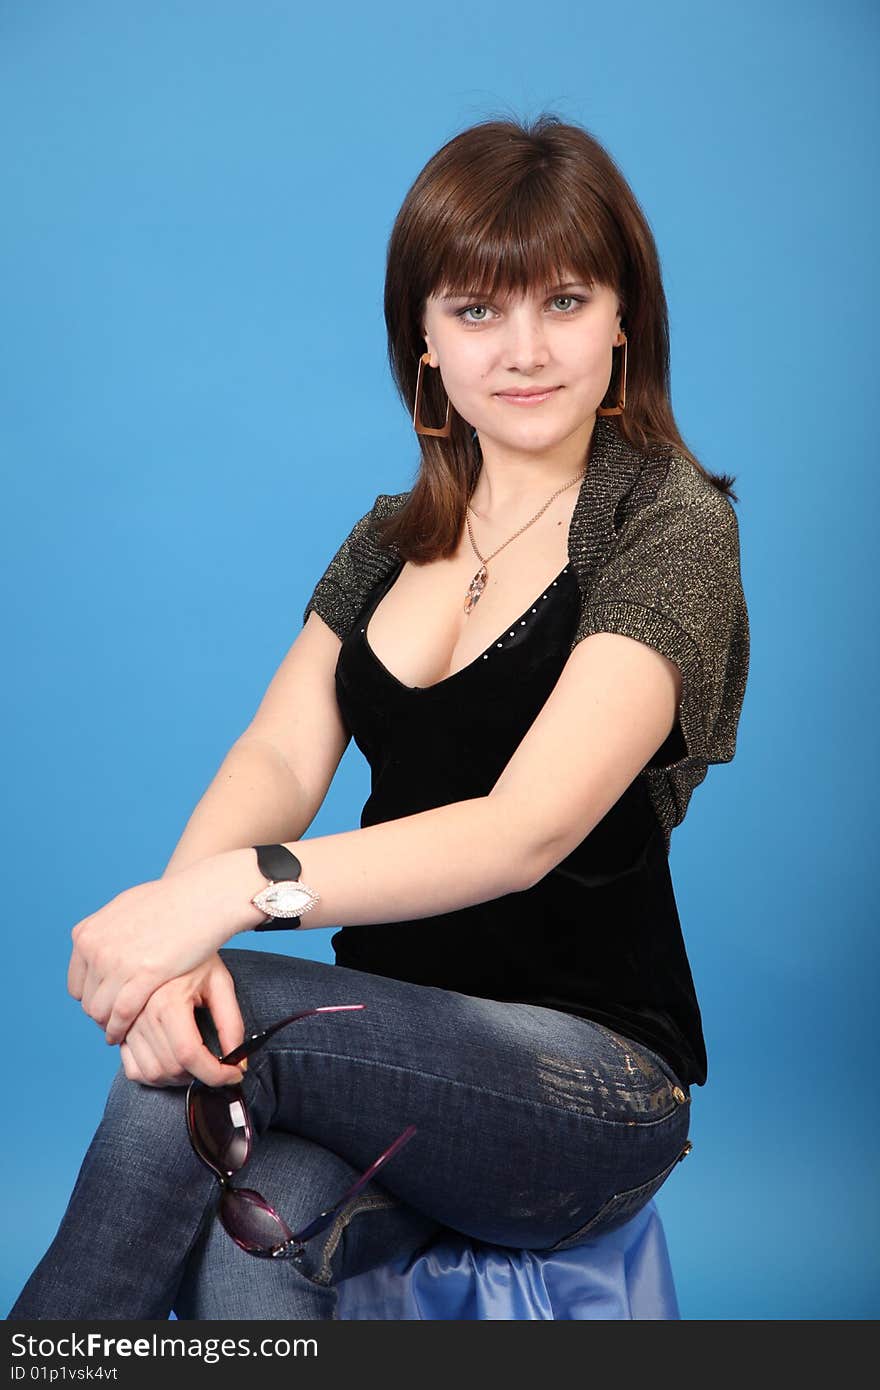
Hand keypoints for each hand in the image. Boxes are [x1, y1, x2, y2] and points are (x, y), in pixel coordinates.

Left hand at [68, 851, 256, 1044]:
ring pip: (99, 1011)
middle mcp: (95, 947)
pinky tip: (125, 1034)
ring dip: (109, 1025)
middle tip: (118, 1022)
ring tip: (122, 1031)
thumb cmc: (171, 901)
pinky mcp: (143, 975)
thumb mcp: (123, 908)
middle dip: (102, 1013)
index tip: (109, 1005)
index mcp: (87, 933)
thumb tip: (99, 945)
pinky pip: (121, 1014)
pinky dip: (119, 1029)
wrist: (201, 897)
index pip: (76, 983)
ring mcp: (117, 961)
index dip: (93, 998)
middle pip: (87, 999)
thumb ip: (106, 930)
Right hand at [119, 954, 247, 1088]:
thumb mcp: (221, 984)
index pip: (190, 1055)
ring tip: (195, 1062)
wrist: (166, 934)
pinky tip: (171, 1059)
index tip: (233, 1075)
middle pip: (171, 1068)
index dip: (216, 1074)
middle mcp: (141, 1013)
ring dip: (177, 1078)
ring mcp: (125, 1021)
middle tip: (216, 1064)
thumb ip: (231, 1024)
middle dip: (200, 1075)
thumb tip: (238, 1064)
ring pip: (150, 1073)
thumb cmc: (196, 957)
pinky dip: (152, 1074)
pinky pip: (131, 1068)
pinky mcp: (118, 1026)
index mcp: (168, 1001)